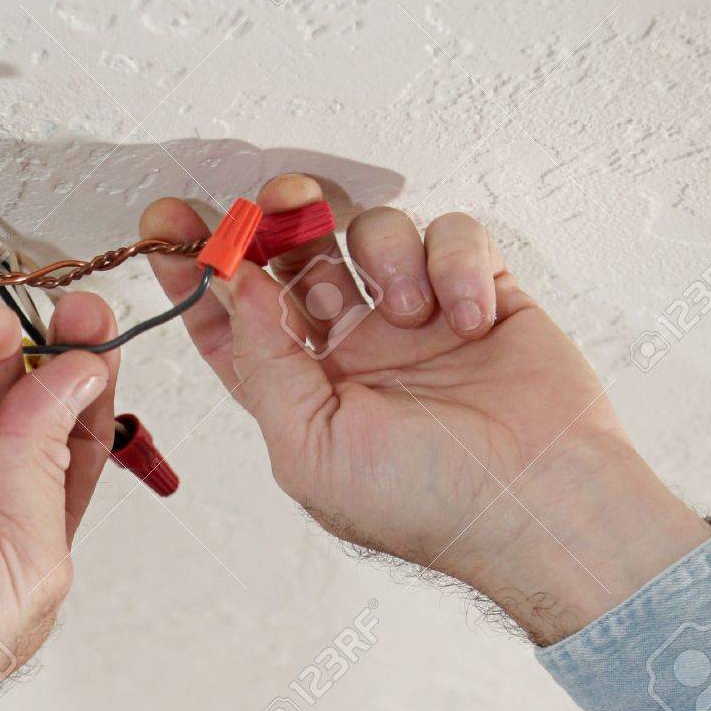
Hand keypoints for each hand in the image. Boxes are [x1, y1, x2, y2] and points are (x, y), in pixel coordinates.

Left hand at [142, 174, 710, 644]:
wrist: (545, 505)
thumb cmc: (426, 501)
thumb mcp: (312, 447)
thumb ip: (265, 364)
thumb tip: (231, 284)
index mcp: (302, 387)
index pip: (233, 317)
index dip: (197, 271)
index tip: (166, 223)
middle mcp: (352, 345)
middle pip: (296, 257)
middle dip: (277, 221)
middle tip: (277, 204)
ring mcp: (416, 316)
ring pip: (371, 230)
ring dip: (382, 252)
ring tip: (413, 312)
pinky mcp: (479, 291)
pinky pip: (451, 233)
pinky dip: (455, 260)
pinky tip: (472, 315)